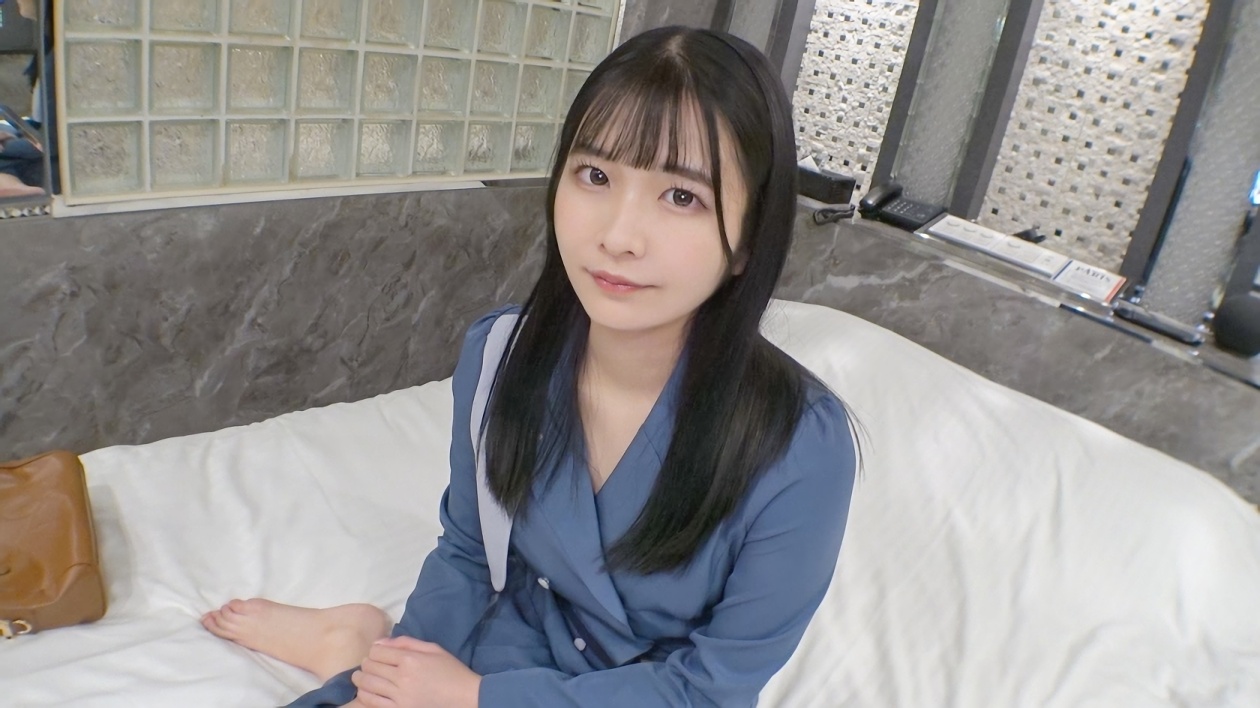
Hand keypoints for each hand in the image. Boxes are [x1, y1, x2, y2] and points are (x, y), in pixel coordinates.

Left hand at [351, 637, 480, 707]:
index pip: (377, 652)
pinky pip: (373, 703)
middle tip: (367, 664)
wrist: (465, 697)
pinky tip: (364, 692)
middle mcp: (402, 677)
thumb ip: (406, 643)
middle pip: (370, 667)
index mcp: (411, 659)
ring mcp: (400, 697)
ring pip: (368, 685)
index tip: (376, 653)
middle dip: (366, 664)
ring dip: (360, 679)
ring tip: (360, 677)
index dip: (373, 651)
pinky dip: (364, 696)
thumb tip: (380, 642)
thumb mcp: (433, 649)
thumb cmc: (451, 671)